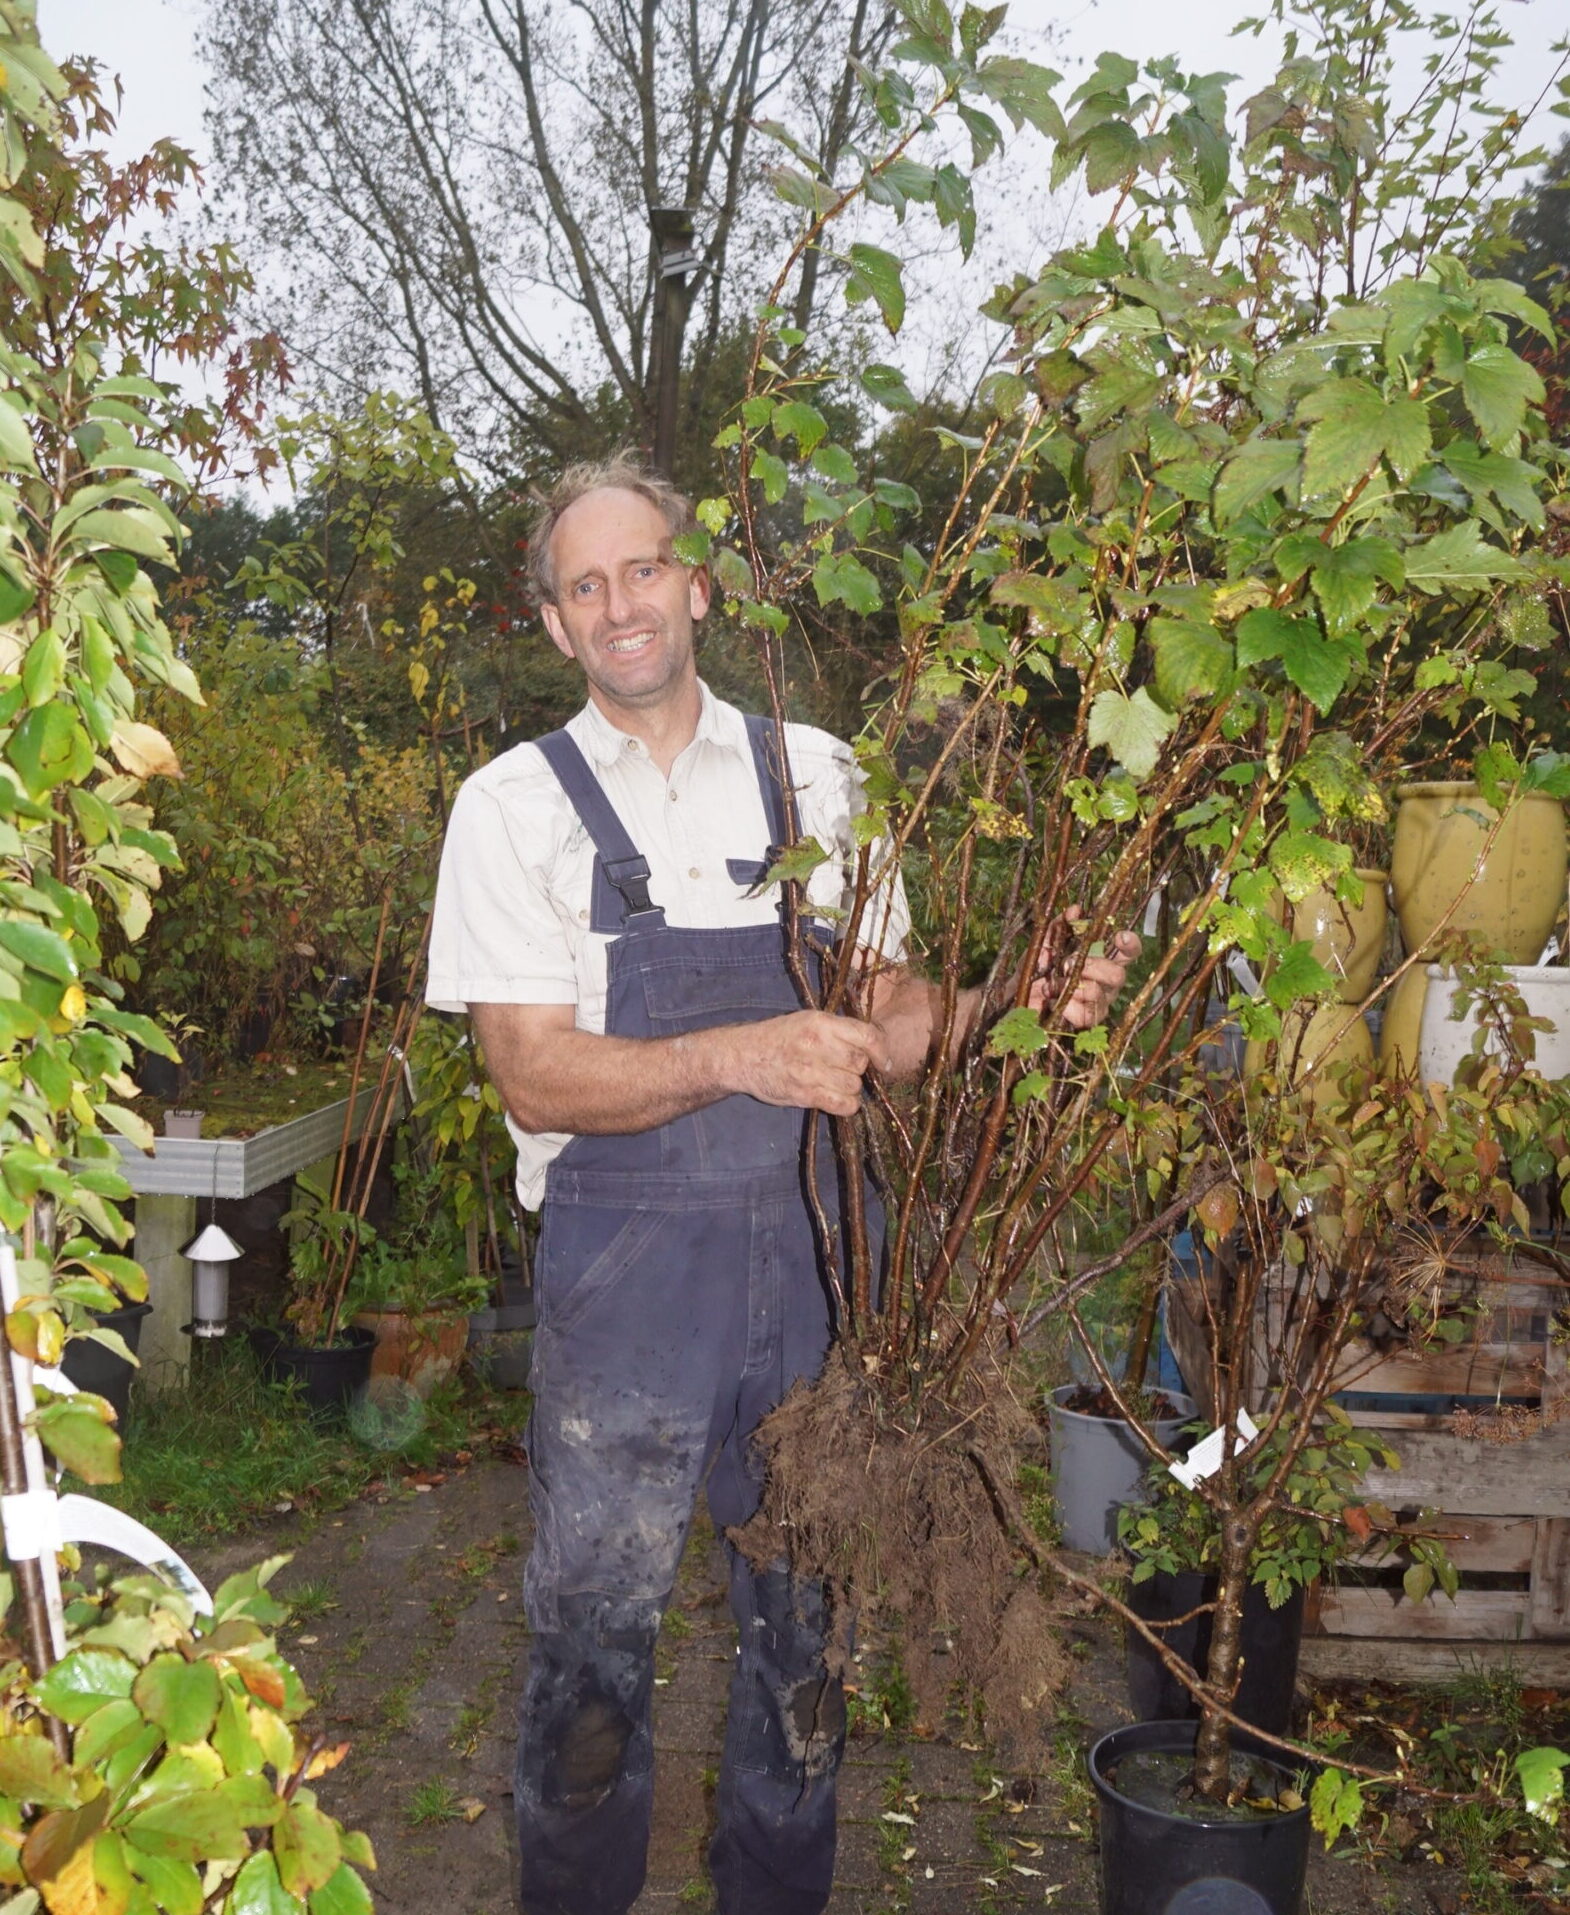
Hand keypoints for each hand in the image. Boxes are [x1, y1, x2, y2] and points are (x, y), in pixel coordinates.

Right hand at [732, 1010, 887, 1114]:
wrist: (744, 1056)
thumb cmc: (778, 1037)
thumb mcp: (807, 1020)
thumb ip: (838, 1030)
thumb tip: (873, 1045)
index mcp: (821, 1023)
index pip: (867, 1036)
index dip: (881, 1050)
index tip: (882, 1061)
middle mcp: (817, 1045)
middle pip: (860, 1063)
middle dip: (857, 1069)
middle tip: (843, 1069)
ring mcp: (810, 1071)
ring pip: (854, 1085)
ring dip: (850, 1088)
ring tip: (834, 1083)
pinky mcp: (805, 1094)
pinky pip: (843, 1105)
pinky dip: (847, 1105)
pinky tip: (837, 1100)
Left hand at [1026, 912, 1140, 1030]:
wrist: (1016, 996)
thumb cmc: (1036, 968)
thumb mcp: (1044, 943)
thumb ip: (1059, 927)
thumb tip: (1075, 909)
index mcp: (1102, 960)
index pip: (1128, 952)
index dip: (1130, 944)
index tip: (1119, 937)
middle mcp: (1106, 982)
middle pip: (1118, 975)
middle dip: (1095, 967)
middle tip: (1069, 964)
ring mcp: (1098, 1003)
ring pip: (1100, 994)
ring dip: (1074, 987)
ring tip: (1055, 984)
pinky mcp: (1086, 1021)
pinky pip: (1087, 1015)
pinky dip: (1069, 1007)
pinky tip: (1054, 1002)